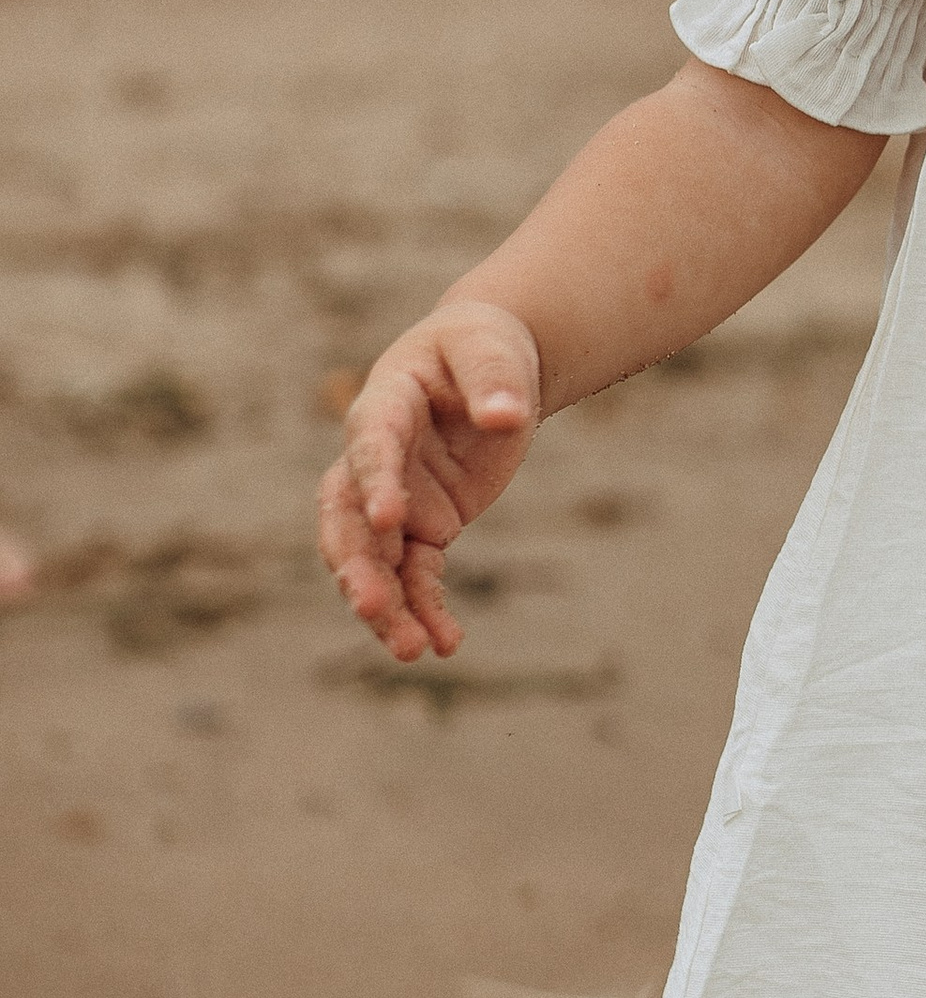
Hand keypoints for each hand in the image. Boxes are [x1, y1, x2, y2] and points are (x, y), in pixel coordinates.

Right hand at [317, 300, 541, 659]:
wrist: (484, 368)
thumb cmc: (480, 348)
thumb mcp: (491, 349)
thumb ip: (495, 379)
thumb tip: (505, 417)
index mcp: (384, 404)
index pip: (371, 444)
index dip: (376, 480)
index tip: (391, 518)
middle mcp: (376, 459)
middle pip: (350, 517)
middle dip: (358, 563)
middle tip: (374, 605)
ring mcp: (395, 499)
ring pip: (374, 560)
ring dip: (386, 604)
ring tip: (411, 649)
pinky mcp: (423, 527)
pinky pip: (416, 575)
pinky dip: (426, 608)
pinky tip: (444, 644)